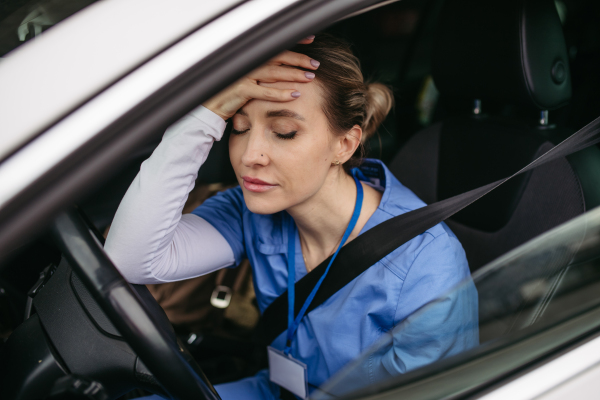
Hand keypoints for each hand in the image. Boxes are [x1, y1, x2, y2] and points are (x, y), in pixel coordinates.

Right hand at [203, 36, 318, 120]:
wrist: (208, 107)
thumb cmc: (230, 93)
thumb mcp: (246, 78)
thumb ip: (263, 72)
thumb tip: (285, 68)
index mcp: (250, 57)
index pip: (275, 46)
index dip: (293, 41)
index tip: (310, 39)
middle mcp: (247, 63)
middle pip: (278, 58)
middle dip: (299, 59)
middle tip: (315, 64)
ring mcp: (244, 75)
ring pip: (274, 73)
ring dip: (294, 75)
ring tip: (310, 77)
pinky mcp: (241, 90)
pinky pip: (265, 92)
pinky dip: (281, 93)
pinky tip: (295, 94)